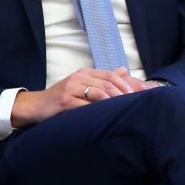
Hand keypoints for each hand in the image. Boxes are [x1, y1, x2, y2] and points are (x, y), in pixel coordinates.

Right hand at [11, 67, 148, 126]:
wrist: (35, 106)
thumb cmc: (62, 98)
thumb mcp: (82, 85)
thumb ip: (103, 79)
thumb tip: (125, 70)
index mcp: (87, 73)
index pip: (114, 75)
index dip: (132, 83)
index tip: (148, 91)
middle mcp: (80, 77)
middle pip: (110, 81)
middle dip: (128, 91)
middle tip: (141, 102)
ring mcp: (72, 88)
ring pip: (100, 91)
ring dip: (117, 99)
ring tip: (129, 107)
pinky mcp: (65, 101)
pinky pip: (86, 104)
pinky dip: (100, 108)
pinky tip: (109, 113)